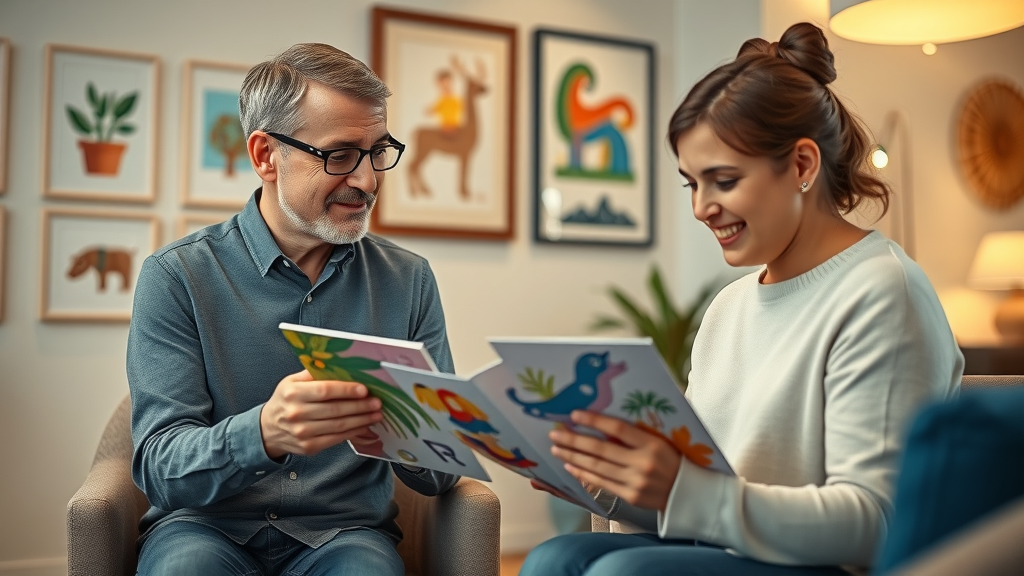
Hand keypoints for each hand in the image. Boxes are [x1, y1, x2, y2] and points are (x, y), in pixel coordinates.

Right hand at [260, 369, 382, 458]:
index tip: (364, 389)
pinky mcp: (309, 447)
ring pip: (339, 426)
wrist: (267, 429)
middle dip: (360, 406)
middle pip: (335, 410)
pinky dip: (353, 432)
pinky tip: (363, 426)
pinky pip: (336, 439)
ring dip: (361, 420)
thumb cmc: (285, 401)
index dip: (347, 390)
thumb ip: (314, 373)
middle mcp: (296, 413)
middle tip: (377, 402)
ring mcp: (302, 433)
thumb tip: (340, 365)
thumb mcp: (292, 382)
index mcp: (293, 393)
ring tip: (376, 414)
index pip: (325, 390)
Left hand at [549, 411, 680, 511]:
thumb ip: (635, 434)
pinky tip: (570, 467)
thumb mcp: (660, 441)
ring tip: (557, 449)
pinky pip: (601, 483)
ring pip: (596, 467)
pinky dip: (583, 474)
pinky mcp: (630, 496)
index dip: (594, 421)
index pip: (617, 428)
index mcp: (652, 444)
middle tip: (555, 434)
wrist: (689, 493)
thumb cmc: (673, 460)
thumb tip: (601, 424)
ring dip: (573, 457)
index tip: (574, 415)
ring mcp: (635, 482)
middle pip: (601, 449)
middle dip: (574, 440)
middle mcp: (642, 463)